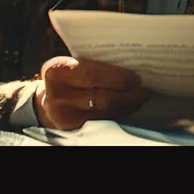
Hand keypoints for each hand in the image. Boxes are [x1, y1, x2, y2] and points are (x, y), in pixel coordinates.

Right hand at [34, 56, 150, 130]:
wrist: (47, 98)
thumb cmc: (67, 76)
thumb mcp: (73, 64)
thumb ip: (94, 64)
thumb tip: (132, 65)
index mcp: (57, 71)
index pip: (93, 75)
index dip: (119, 78)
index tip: (137, 79)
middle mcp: (57, 95)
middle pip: (102, 98)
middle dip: (129, 95)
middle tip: (145, 90)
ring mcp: (63, 115)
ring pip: (105, 113)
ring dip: (127, 106)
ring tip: (141, 98)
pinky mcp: (71, 128)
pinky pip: (102, 121)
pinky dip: (119, 114)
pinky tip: (128, 107)